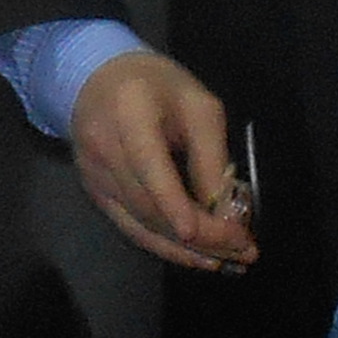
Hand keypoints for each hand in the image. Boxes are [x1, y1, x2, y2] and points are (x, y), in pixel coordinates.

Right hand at [68, 50, 254, 273]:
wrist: (99, 76)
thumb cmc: (158, 85)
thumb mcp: (198, 106)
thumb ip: (211, 156)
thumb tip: (225, 212)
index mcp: (130, 114)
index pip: (149, 167)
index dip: (174, 204)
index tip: (201, 233)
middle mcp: (103, 148)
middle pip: (149, 205)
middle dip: (199, 235)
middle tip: (244, 250)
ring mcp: (93, 174)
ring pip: (140, 224)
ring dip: (185, 249)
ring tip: (227, 260)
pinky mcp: (94, 191)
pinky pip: (129, 227)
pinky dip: (163, 246)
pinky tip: (194, 255)